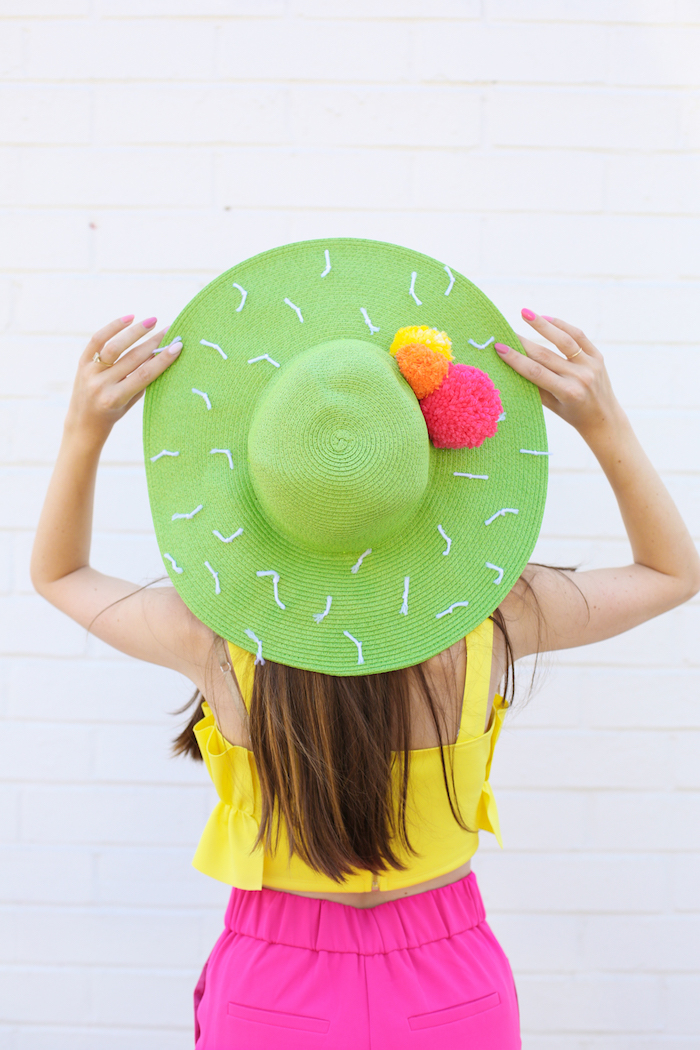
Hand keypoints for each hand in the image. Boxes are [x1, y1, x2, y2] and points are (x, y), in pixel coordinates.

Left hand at [65, 316, 181, 440]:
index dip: (162, 359)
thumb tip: (160, 355)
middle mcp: (101, 384)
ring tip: (152, 321)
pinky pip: (97, 340)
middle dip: (154, 342)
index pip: (143, 374)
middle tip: (170, 330)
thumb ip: (142, 381)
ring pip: (115, 346)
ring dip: (135, 332)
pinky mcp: (81, 362)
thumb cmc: (113, 414)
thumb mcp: (129, 403)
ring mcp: (89, 372)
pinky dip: (113, 327)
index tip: (177, 346)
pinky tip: (129, 318)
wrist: (83, 422)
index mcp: (114, 398)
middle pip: (132, 358)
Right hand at [494, 310, 623, 439]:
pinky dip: (562, 325)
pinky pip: (579, 336)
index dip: (516, 359)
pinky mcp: (598, 356)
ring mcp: (591, 365)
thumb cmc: (572, 414)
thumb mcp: (552, 406)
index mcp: (568, 393)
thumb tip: (512, 365)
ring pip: (564, 340)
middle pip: (546, 355)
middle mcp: (580, 377)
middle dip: (523, 342)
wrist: (604, 418)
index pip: (536, 372)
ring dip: (542, 325)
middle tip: (505, 331)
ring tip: (525, 313)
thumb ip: (535, 386)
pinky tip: (546, 318)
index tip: (499, 347)